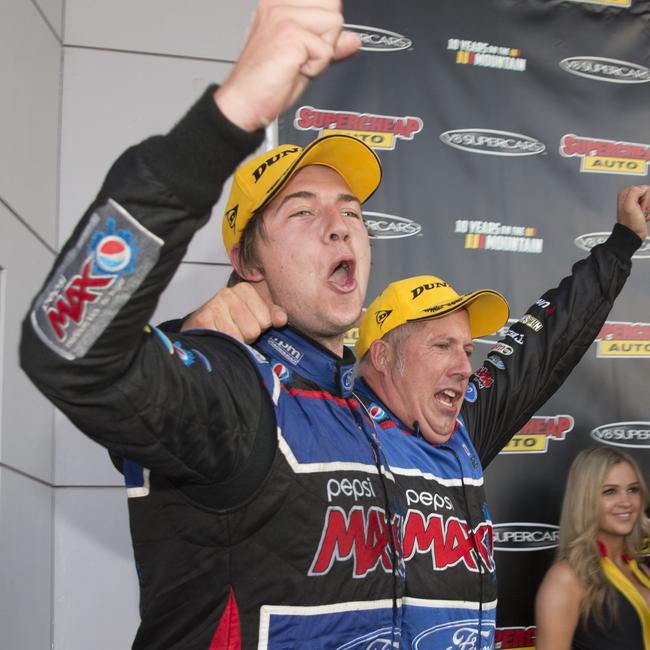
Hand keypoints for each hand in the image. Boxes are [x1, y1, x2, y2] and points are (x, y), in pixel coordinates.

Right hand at [181, 282, 287, 343]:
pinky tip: (219, 338)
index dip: (260, 328)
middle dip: (247, 336)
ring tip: (227, 335)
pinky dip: (223, 345)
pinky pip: (224, 341)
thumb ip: (273, 314)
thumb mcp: (256, 314)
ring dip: (235, 342)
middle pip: (253, 329)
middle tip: (236, 331)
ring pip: (239, 337)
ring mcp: (214, 305)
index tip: (249, 324)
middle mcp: (229, 294)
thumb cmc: (230, 320)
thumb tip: (281, 319)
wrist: (200, 325)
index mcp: (245, 289)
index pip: (266, 320)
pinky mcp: (202, 319)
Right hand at [214, 0, 360, 131]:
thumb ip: (328, 44)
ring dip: (322, 52)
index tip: (309, 44)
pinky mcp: (290, 34)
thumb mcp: (304, 59)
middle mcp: (279, 3)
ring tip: (298, 63)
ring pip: (334, 24)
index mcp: (279, 3)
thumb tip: (353, 39)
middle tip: (302, 56)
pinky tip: (295, 70)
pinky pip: (327, 50)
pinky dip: (316, 67)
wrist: (243, 104)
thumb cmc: (264, 84)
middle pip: (333, 6)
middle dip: (327, 37)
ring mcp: (283, 15)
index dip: (326, 27)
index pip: (326, 0)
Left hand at [617, 184, 649, 240]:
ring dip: (649, 209)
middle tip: (639, 211)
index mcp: (626, 192)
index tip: (638, 206)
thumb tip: (643, 188)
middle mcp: (631, 196)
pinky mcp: (643, 207)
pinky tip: (643, 216)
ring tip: (641, 214)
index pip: (644, 188)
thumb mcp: (629, 205)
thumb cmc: (630, 223)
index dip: (644, 198)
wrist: (633, 234)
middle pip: (649, 194)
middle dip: (647, 204)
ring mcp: (638, 202)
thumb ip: (634, 192)